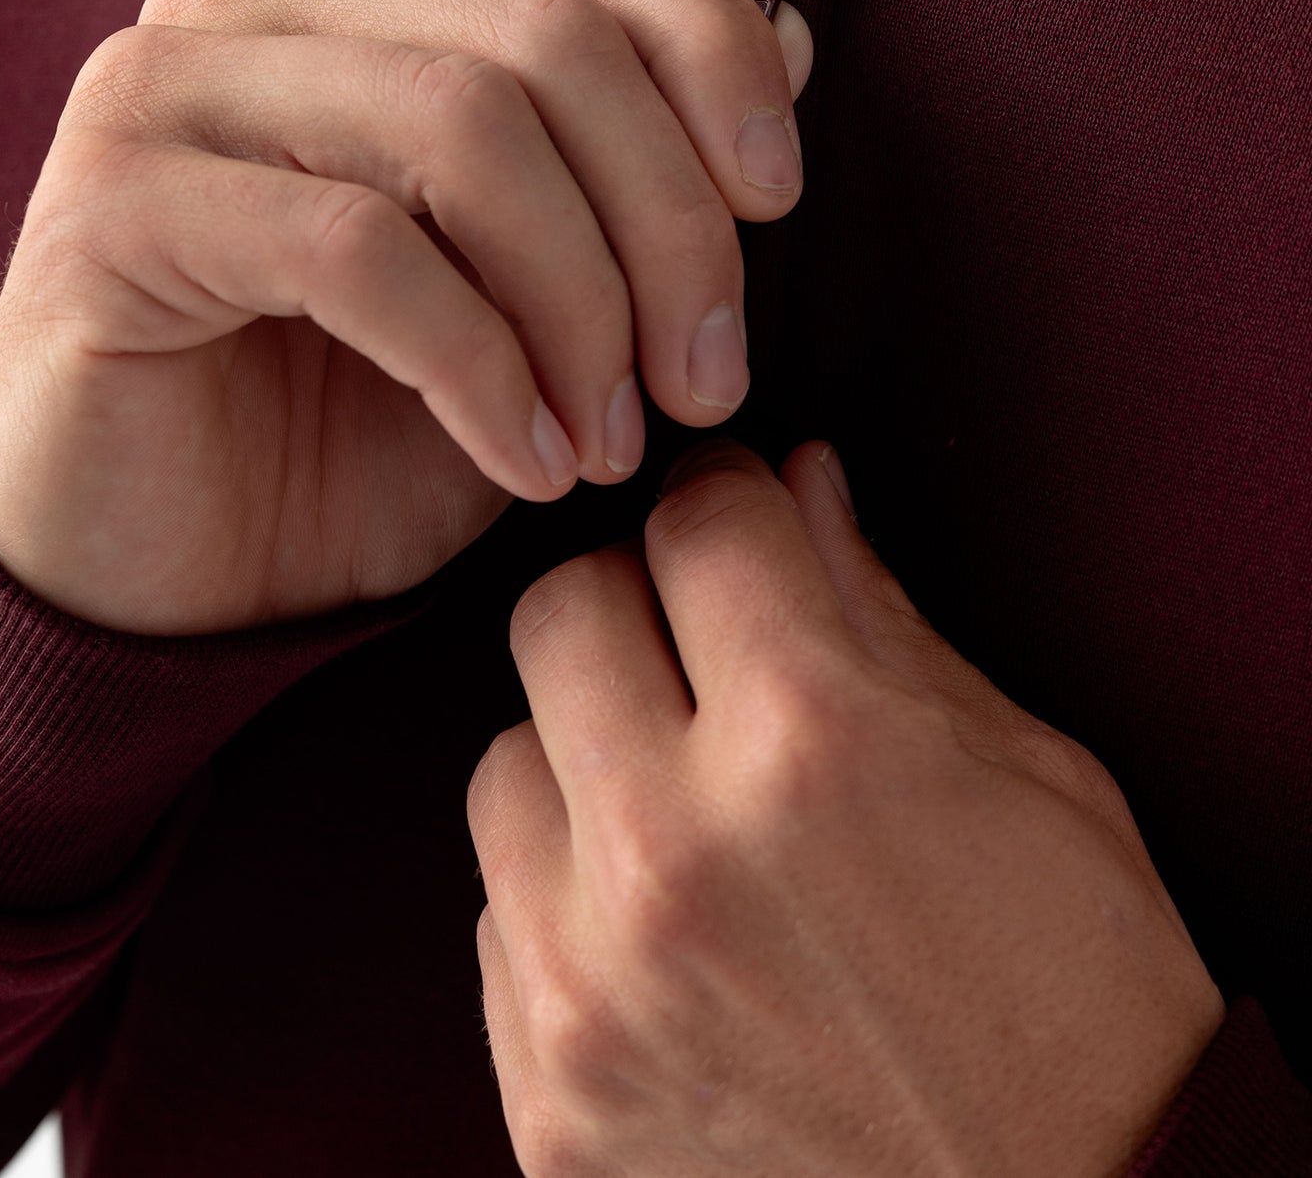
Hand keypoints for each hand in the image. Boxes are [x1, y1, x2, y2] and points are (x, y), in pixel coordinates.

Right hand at [0, 0, 812, 633]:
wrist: (157, 592)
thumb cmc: (350, 442)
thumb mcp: (534, 306)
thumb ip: (638, 169)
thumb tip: (796, 39)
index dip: (714, 52)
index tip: (778, 204)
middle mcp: (251, 5)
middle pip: (541, 39)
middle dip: (668, 221)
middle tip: (706, 379)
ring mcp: (164, 93)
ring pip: (457, 124)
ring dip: (580, 302)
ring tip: (611, 439)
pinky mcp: (110, 209)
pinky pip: (356, 248)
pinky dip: (480, 365)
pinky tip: (523, 461)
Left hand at [468, 441, 1224, 1177]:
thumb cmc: (1080, 996)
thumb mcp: (1019, 766)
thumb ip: (874, 607)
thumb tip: (793, 485)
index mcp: (812, 742)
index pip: (692, 521)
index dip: (728, 503)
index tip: (738, 521)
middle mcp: (675, 854)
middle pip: (557, 610)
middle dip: (635, 602)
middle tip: (699, 647)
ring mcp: (596, 987)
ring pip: (503, 762)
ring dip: (582, 757)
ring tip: (682, 805)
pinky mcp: (554, 1094)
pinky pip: (499, 920)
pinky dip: (565, 901)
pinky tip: (663, 928)